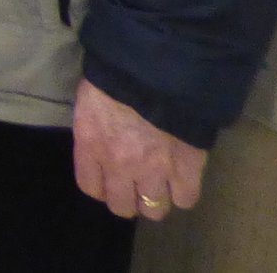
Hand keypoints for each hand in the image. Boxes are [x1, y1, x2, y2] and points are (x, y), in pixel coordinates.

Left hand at [74, 79, 206, 220]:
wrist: (154, 67)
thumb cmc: (115, 72)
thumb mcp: (91, 97)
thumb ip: (94, 125)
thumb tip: (102, 134)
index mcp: (91, 145)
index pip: (90, 187)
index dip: (103, 187)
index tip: (111, 179)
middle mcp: (119, 165)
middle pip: (123, 206)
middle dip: (130, 198)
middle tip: (138, 184)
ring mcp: (154, 170)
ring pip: (155, 209)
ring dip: (158, 198)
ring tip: (163, 183)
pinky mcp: (186, 167)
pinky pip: (186, 198)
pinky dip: (185, 192)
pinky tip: (183, 178)